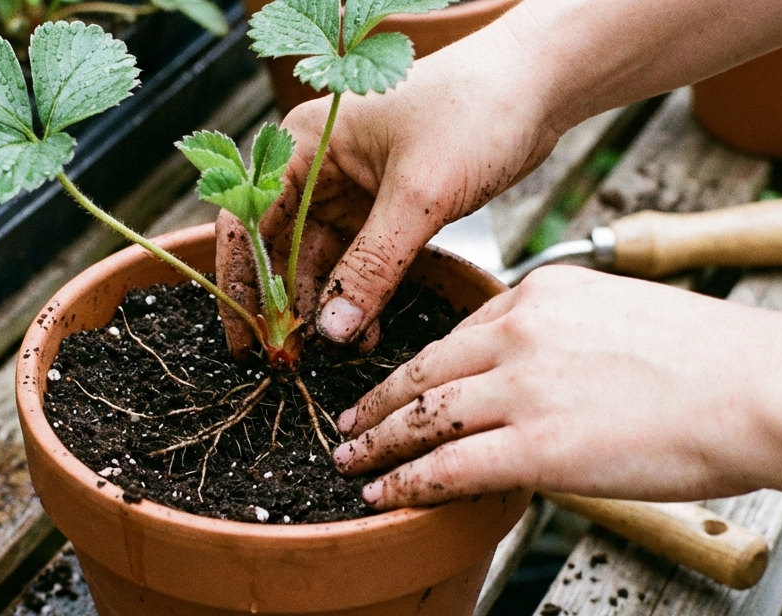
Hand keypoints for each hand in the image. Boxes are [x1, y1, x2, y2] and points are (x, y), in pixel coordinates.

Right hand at [216, 17, 564, 356]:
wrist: (538, 88)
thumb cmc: (474, 110)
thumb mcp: (418, 194)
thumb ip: (372, 266)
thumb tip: (330, 330)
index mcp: (306, 144)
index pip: (248, 219)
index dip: (242, 283)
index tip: (246, 338)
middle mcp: (319, 167)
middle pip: (281, 249)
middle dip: (288, 306)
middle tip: (292, 361)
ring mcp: (353, 189)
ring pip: (322, 262)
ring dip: (328, 308)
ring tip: (335, 353)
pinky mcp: (388, 208)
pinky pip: (361, 262)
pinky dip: (361, 297)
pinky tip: (363, 334)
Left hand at [331, 266, 774, 509]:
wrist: (756, 389)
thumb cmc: (716, 362)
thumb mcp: (627, 319)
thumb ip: (573, 341)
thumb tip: (553, 381)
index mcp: (544, 294)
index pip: (464, 331)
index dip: (423, 365)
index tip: (403, 382)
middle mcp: (520, 331)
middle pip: (425, 368)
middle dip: (379, 399)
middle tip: (349, 419)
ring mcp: (522, 388)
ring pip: (422, 416)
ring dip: (377, 443)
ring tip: (351, 460)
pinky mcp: (534, 445)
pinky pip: (446, 466)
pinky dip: (405, 483)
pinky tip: (383, 495)